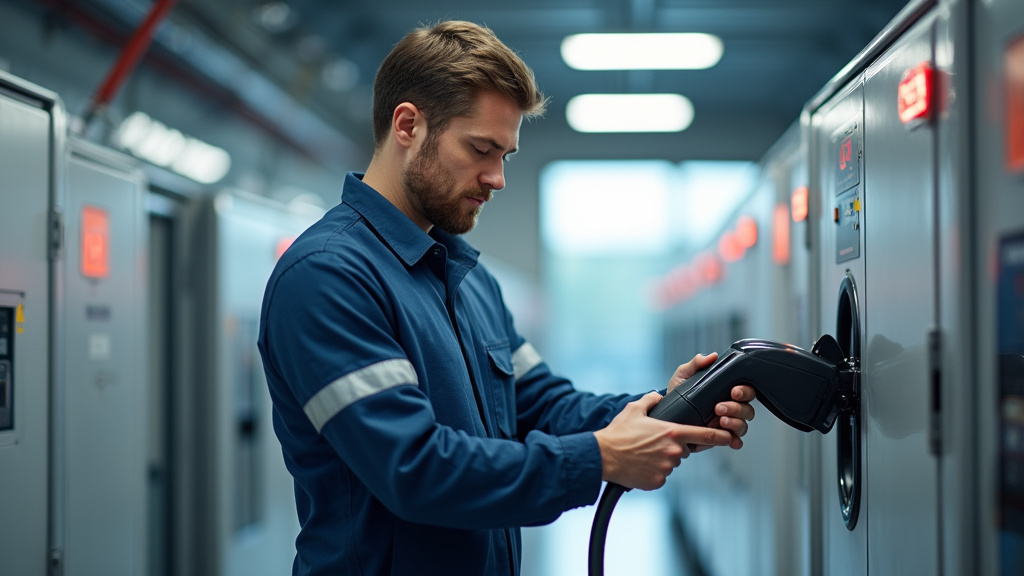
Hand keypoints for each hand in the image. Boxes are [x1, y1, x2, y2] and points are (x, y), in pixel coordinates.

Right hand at [594, 392, 737, 490]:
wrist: (603, 456)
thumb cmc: (618, 433)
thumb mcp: (634, 408)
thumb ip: (651, 399)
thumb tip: (658, 396)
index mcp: (672, 432)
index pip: (706, 435)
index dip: (722, 436)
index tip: (731, 438)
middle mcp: (673, 452)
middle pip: (684, 449)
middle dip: (673, 446)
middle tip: (652, 443)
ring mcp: (666, 468)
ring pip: (671, 463)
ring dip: (662, 459)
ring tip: (642, 453)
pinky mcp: (658, 481)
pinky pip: (661, 476)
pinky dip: (653, 471)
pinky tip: (640, 464)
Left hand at [665, 353, 755, 451]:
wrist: (665, 414)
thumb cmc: (677, 392)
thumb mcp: (683, 375)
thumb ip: (696, 364)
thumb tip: (710, 356)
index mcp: (725, 390)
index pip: (745, 389)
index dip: (744, 391)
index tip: (733, 391)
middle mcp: (730, 406)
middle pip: (747, 408)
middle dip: (737, 408)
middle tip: (719, 407)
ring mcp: (726, 422)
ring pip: (743, 424)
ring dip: (735, 423)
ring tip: (720, 420)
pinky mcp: (720, 436)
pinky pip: (735, 439)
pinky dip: (736, 440)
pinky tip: (730, 440)